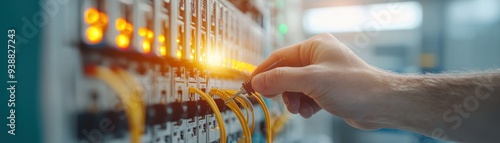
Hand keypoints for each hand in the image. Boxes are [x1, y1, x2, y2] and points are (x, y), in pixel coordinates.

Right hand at [251, 33, 391, 129]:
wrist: (382, 105)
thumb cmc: (354, 86)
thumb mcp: (312, 80)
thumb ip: (282, 79)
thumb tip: (258, 81)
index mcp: (315, 46)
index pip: (280, 57)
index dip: (264, 71)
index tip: (251, 84)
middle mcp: (318, 57)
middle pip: (286, 72)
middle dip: (281, 88)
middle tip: (271, 99)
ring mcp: (323, 74)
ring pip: (295, 87)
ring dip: (293, 100)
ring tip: (299, 109)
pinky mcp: (328, 90)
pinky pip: (306, 96)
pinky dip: (304, 105)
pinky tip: (310, 111)